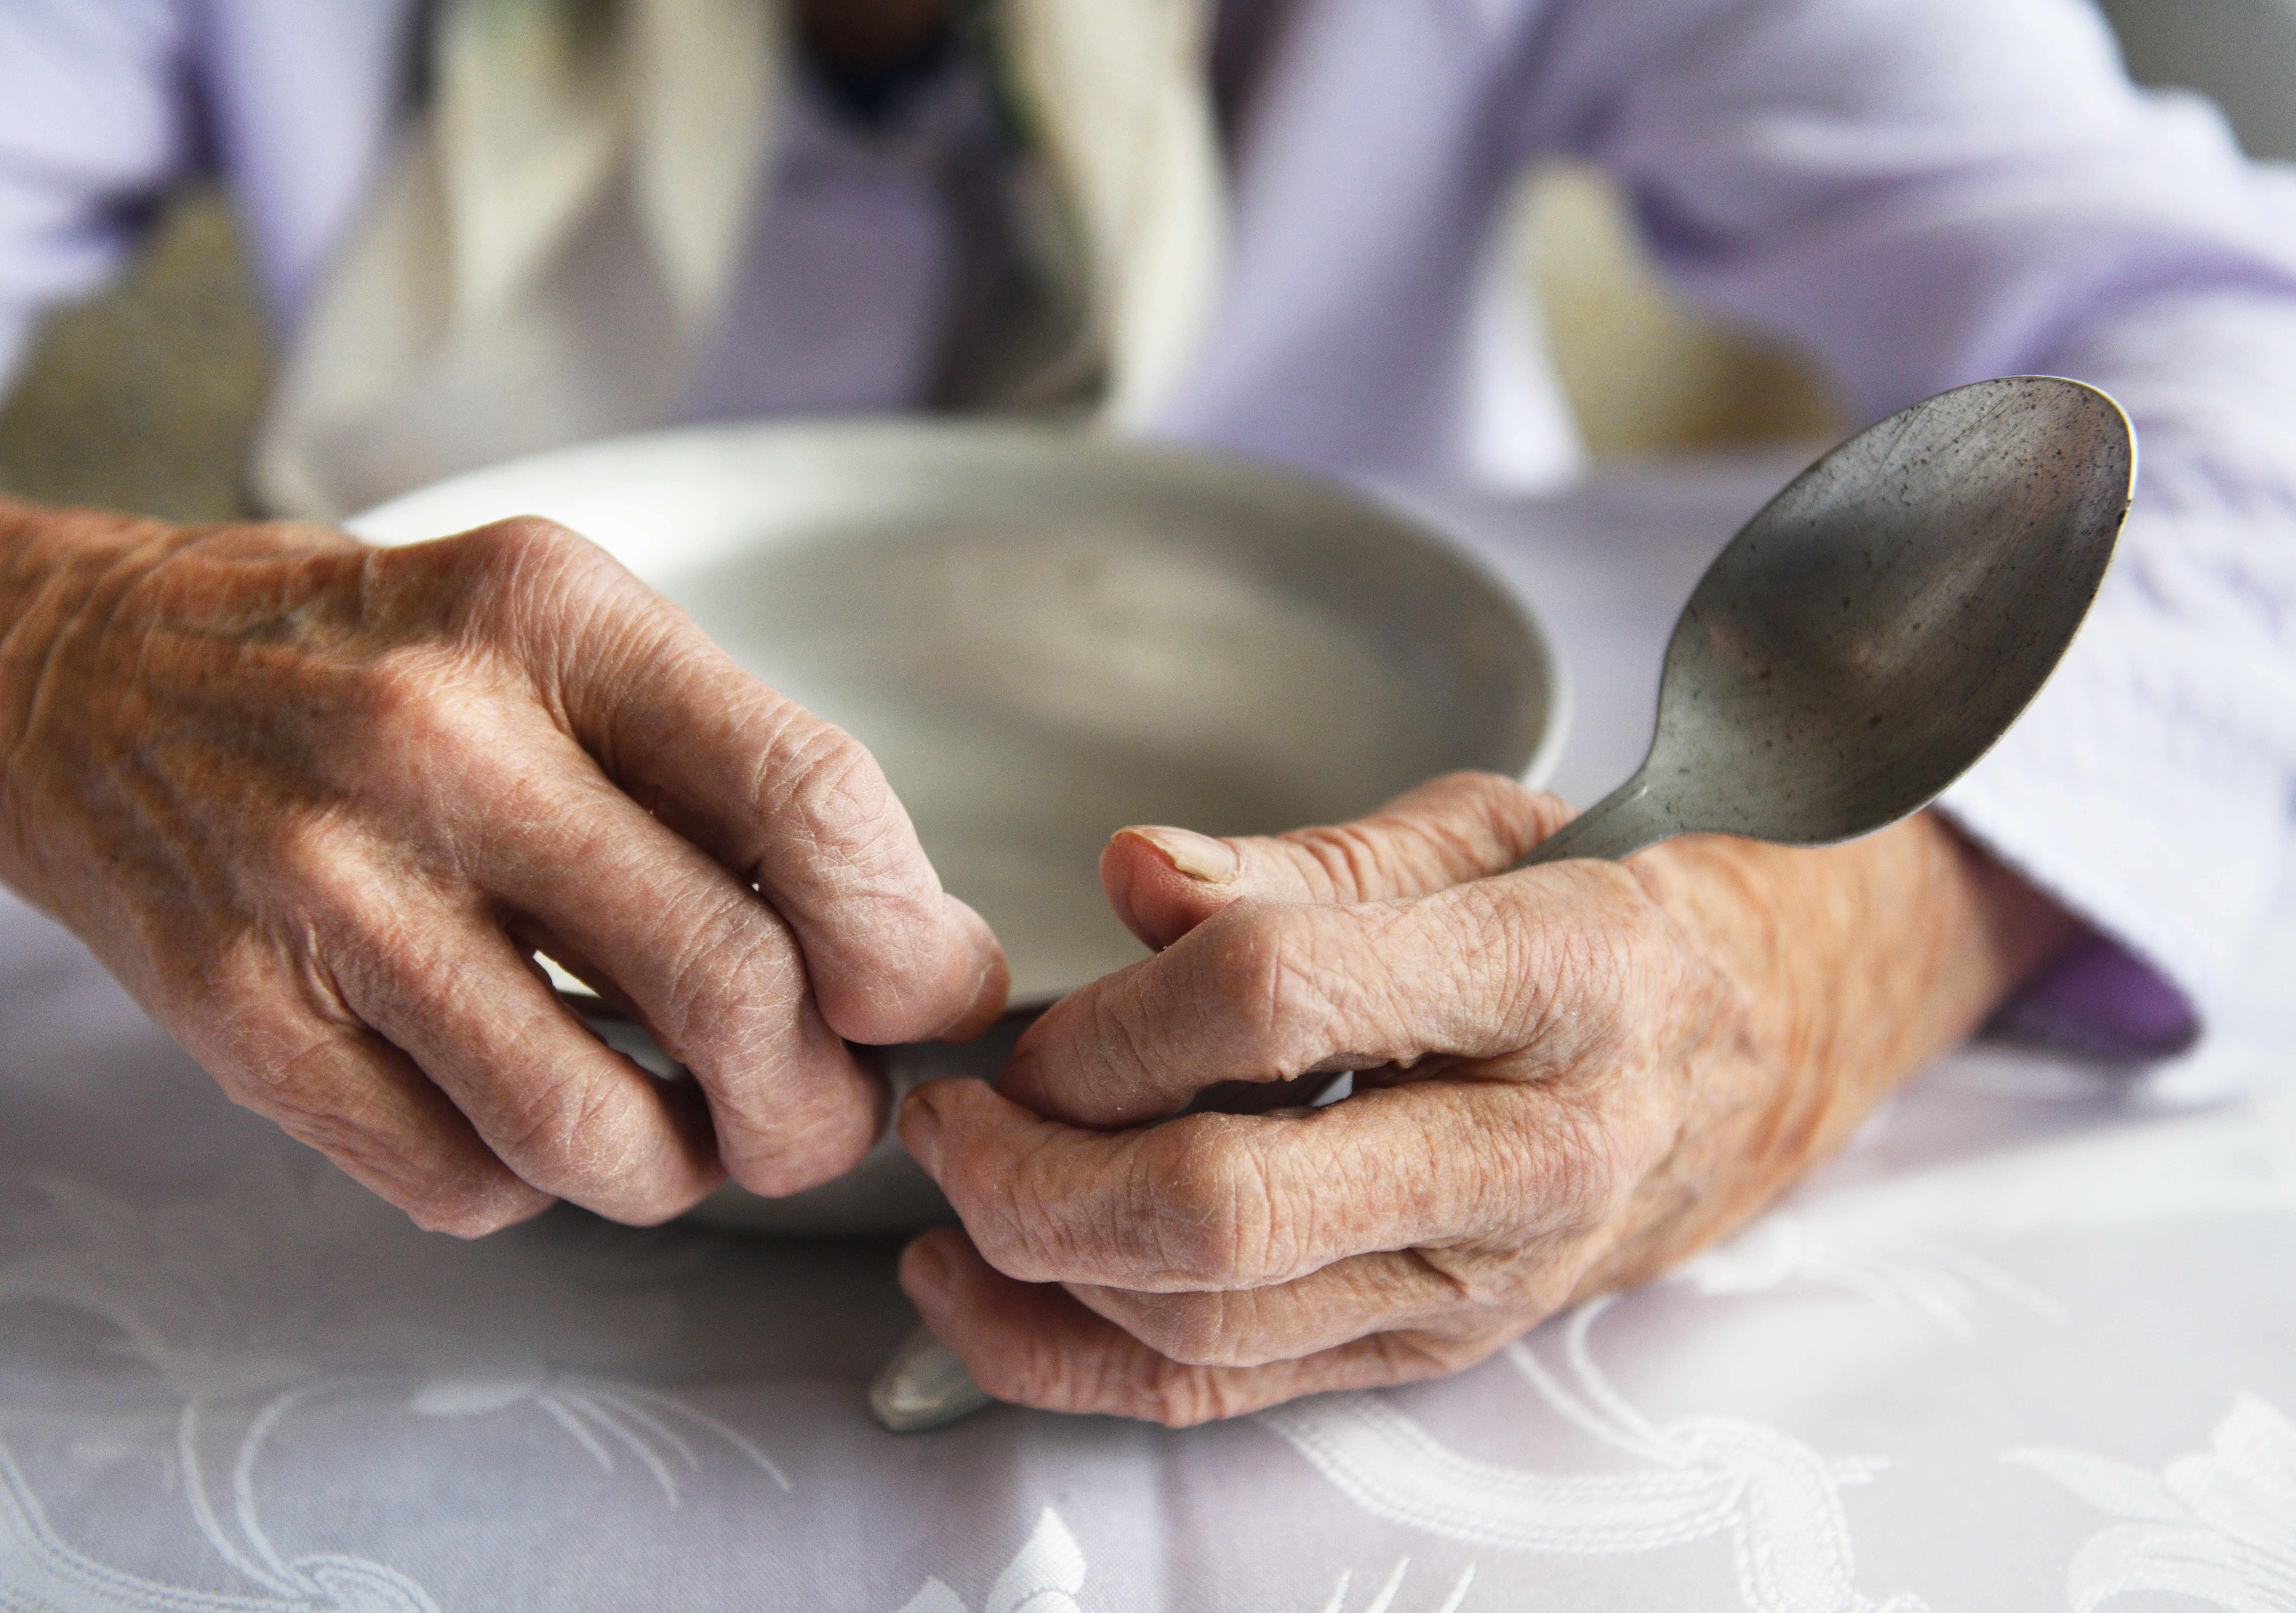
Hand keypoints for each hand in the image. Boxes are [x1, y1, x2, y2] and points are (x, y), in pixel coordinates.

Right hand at [0, 485, 1004, 1230]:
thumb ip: (734, 775)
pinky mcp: (244, 1017)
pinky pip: (466, 1182)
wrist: (80, 677)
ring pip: (601, 1132)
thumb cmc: (374, 663)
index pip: (810, 802)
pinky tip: (524, 1108)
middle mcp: (441, 743)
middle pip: (732, 989)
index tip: (936, 997)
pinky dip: (534, 1180)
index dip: (911, 940)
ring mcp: (327, 889)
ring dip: (685, 1168)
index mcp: (553, 620)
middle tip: (825, 1111)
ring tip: (686, 1126)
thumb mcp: (562, 635)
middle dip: (821, 1102)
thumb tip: (917, 960)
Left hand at [891, 772, 2079, 1424]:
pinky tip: (977, 1296)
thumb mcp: (1485, 830)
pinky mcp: (1428, 1354)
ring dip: (1038, 1266)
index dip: (1121, 1015)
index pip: (1283, 1002)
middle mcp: (1524, 1159)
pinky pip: (1223, 1393)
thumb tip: (1137, 871)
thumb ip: (1302, 858)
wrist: (1753, 1052)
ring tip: (954, 1185)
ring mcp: (1475, 1283)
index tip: (1042, 1017)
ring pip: (1209, 1323)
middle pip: (1229, 1205)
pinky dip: (1071, 1362)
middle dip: (1043, 1173)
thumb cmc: (1608, 916)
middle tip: (954, 1115)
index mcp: (1551, 984)